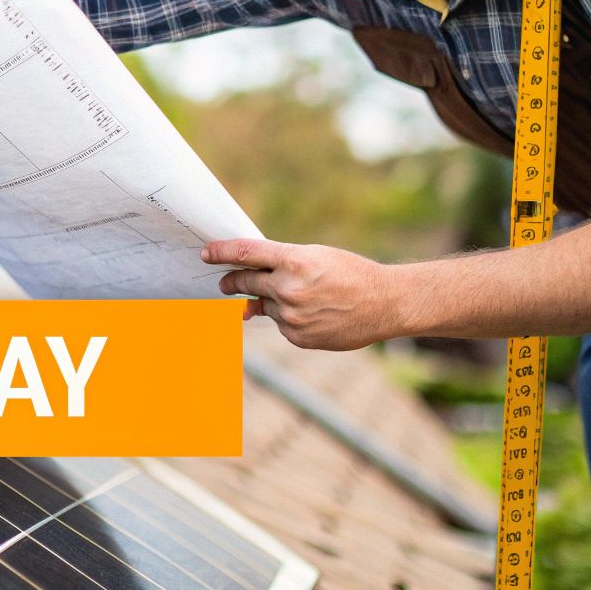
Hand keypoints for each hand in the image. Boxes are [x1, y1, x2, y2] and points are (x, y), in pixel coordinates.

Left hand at [201, 239, 402, 350]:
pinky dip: (288, 317)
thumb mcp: (316, 257)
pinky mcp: (297, 337)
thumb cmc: (351, 273)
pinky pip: (280, 324)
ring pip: (265, 305)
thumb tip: (249, 286)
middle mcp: (289, 289)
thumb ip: (280, 266)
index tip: (205, 253)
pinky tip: (313, 313)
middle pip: (246, 282)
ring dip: (271, 300)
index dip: (221, 252)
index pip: (245, 253)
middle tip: (224, 282)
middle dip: (233, 282)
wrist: (385, 303)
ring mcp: (292, 316)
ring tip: (302, 296)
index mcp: (295, 261)